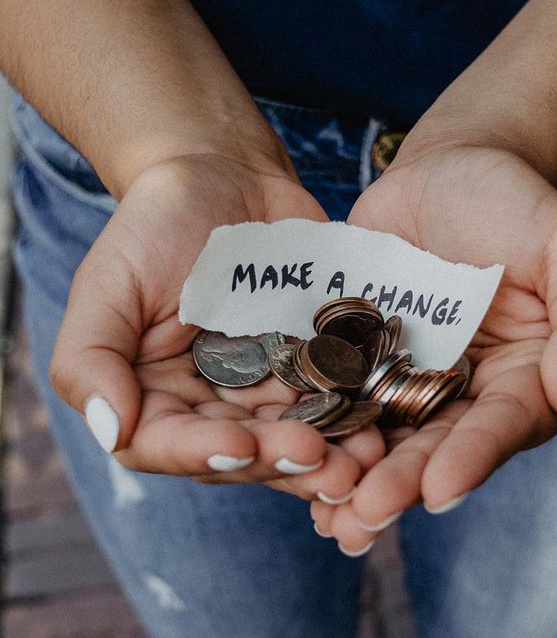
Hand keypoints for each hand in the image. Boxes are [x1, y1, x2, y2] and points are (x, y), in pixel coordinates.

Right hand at [49, 153, 384, 500]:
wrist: (225, 177)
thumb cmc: (155, 226)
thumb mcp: (108, 284)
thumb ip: (90, 358)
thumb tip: (110, 430)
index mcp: (156, 395)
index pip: (170, 444)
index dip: (204, 453)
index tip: (242, 445)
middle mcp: (213, 402)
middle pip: (244, 451)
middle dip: (281, 461)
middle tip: (321, 463)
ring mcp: (268, 384)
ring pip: (296, 433)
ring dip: (331, 453)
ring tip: (364, 460)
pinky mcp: (313, 361)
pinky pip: (336, 393)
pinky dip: (357, 411)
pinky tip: (382, 423)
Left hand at [311, 144, 556, 552]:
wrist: (448, 169)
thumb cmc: (515, 203)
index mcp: (522, 376)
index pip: (503, 425)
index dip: (474, 457)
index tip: (440, 489)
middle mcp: (465, 388)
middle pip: (437, 443)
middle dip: (402, 482)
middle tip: (365, 516)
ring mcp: (408, 373)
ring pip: (384, 433)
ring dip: (356, 474)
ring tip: (327, 513)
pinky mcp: (361, 352)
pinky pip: (340, 392)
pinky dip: (320, 424)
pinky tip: (290, 456)